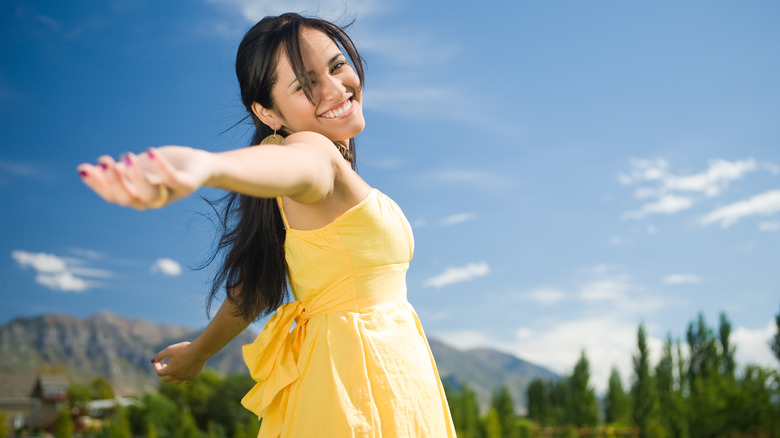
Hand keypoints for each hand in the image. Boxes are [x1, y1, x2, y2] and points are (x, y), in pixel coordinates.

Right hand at [77, 146, 213, 209]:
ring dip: (136, 177)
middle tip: (105, 162)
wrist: (199, 165)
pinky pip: (174, 180)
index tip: (83, 169)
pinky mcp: (187, 185)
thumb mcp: (136, 168)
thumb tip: (82, 169)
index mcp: (138, 196)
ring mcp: (171, 194)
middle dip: (115, 183)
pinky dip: (161, 168)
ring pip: (151, 195)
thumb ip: (116, 170)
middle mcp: (153, 200)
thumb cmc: (163, 167)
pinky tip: (150, 152)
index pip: (113, 197)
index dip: (98, 185)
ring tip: (126, 157)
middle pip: (130, 200)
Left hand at [152, 341, 207, 383]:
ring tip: (175, 368)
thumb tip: (153, 360)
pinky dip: (183, 378)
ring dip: (173, 376)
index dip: (157, 367)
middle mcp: (176, 376)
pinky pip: (185, 381)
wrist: (200, 351)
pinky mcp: (193, 377)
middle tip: (166, 364)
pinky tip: (184, 371)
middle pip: (166, 379)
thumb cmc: (184, 349)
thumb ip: (160, 355)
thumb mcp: (170, 350)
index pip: (159, 373)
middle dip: (164, 372)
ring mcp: (185, 378)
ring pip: (175, 382)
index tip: (158, 361)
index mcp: (170, 370)